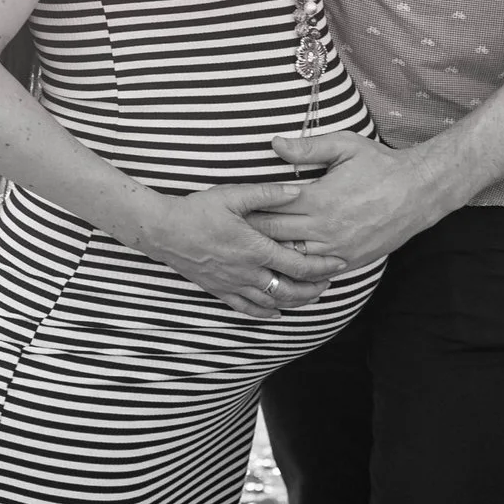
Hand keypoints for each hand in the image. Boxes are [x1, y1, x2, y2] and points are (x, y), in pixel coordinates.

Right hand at [132, 182, 347, 317]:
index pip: (299, 264)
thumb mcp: (233, 195)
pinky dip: (265, 313)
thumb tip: (297, 190)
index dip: (323, 266)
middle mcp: (247, 272)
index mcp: (255, 248)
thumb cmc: (198, 210)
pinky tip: (276, 312)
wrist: (164, 231)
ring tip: (310, 296)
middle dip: (314, 288)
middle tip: (329, 282)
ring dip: (295, 301)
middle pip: (291, 289)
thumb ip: (267, 194)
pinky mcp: (219, 291)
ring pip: (272, 302)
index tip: (339, 263)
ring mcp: (233, 285)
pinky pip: (247, 309)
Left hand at [245, 132, 458, 267]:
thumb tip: (274, 144)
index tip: (232, 208)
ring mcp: (337, 249)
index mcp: (318, 199)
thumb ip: (307, 147)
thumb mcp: (345, 146)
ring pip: (292, 258)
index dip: (249, 208)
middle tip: (231, 230)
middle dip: (252, 232)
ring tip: (250, 249)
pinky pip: (316, 271)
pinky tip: (282, 265)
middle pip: (275, 235)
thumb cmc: (380, 165)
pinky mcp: (349, 261)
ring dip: (272, 253)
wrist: (419, 192)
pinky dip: (297, 268)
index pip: (271, 208)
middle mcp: (324, 229)